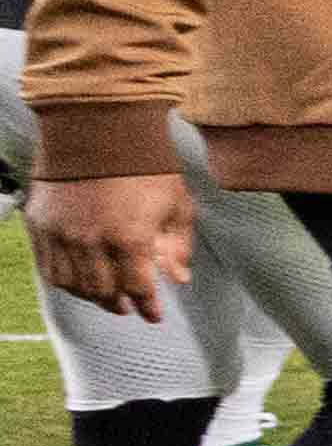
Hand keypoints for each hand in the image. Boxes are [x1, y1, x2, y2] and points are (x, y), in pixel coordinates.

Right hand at [28, 166, 188, 321]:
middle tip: (127, 305)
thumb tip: (177, 279)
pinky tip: (77, 280)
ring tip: (103, 295)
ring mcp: (61, 234)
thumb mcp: (176, 203)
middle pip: (102, 292)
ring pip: (71, 285)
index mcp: (130, 238)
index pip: (138, 288)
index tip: (154, 315)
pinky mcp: (40, 224)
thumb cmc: (144, 164)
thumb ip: (177, 246)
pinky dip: (63, 281)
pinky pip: (47, 267)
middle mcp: (91, 241)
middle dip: (118, 303)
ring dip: (89, 296)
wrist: (99, 129)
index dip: (148, 307)